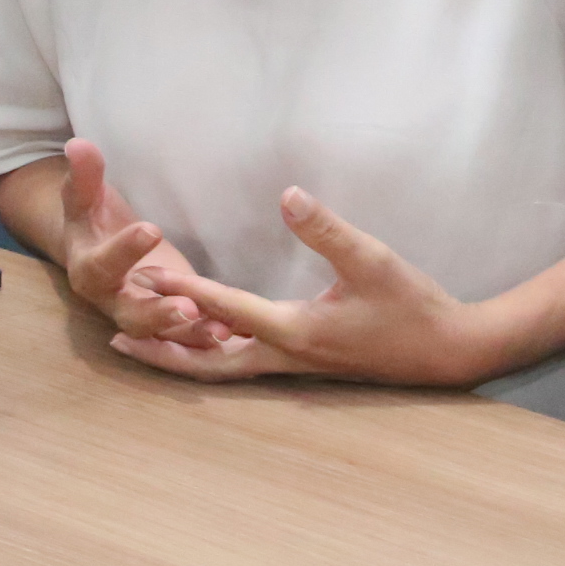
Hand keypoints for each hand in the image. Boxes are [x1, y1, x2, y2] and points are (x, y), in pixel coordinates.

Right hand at [53, 139, 229, 349]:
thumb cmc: (93, 219)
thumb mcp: (85, 196)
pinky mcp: (167, 323)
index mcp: (88, 270)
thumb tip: (78, 144)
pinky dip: (206, 338)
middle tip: (187, 307)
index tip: (152, 229)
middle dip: (158, 314)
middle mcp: (112, 301)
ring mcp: (141, 317)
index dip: (125, 250)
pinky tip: (235, 332)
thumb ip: (84, 175)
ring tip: (221, 329)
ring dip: (191, 334)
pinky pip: (184, 338)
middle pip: (131, 316)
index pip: (102, 265)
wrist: (97, 248)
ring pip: (162, 335)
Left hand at [123, 189, 496, 386]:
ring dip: (180, 359)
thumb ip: (328, 230)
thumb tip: (288, 195)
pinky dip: (209, 358)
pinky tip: (196, 344)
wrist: (448, 351)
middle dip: (163, 351)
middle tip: (116, 339)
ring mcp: (294, 366)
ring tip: (137, 348)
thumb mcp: (374, 260)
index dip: (185, 293)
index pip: (228, 310)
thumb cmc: (412, 306)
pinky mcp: (303, 364)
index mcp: (296, 331)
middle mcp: (286, 356)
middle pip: (209, 362)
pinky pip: (242, 367)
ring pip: (222, 370)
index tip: (143, 278)